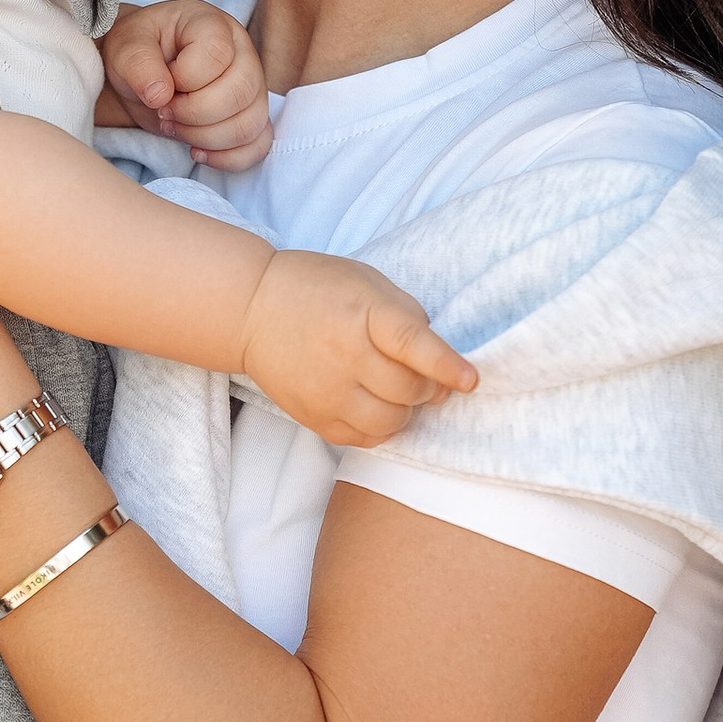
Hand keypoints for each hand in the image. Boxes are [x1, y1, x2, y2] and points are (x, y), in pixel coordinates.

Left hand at [97, 0, 271, 170]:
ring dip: (205, 138)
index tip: (158, 86)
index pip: (217, 55)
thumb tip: (160, 94)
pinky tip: (196, 151)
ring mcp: (253, 87)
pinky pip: (257, 145)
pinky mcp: (251, 116)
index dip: (185, 80)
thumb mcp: (126, 46)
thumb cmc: (139, 51)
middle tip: (164, 112)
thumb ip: (138, 63)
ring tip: (174, 127)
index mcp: (213, 26)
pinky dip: (227, 158)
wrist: (144, 72)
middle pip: (240, 93)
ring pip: (250, 124)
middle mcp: (242, 54)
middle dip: (194, 114)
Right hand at [237, 247, 477, 447]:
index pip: (412, 343)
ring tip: (395, 392)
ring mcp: (327, 391)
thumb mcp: (368, 282)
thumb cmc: (318, 289)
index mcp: (363, 314)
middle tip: (422, 375)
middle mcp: (344, 355)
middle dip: (427, 387)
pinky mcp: (314, 416)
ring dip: (405, 410)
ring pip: (390, 422)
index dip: (445, 365)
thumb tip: (439, 359)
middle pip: (408, 390)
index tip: (470, 381)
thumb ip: (407, 316)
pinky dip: (381, 426)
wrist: (252, 310)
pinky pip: (365, 438)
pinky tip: (373, 403)